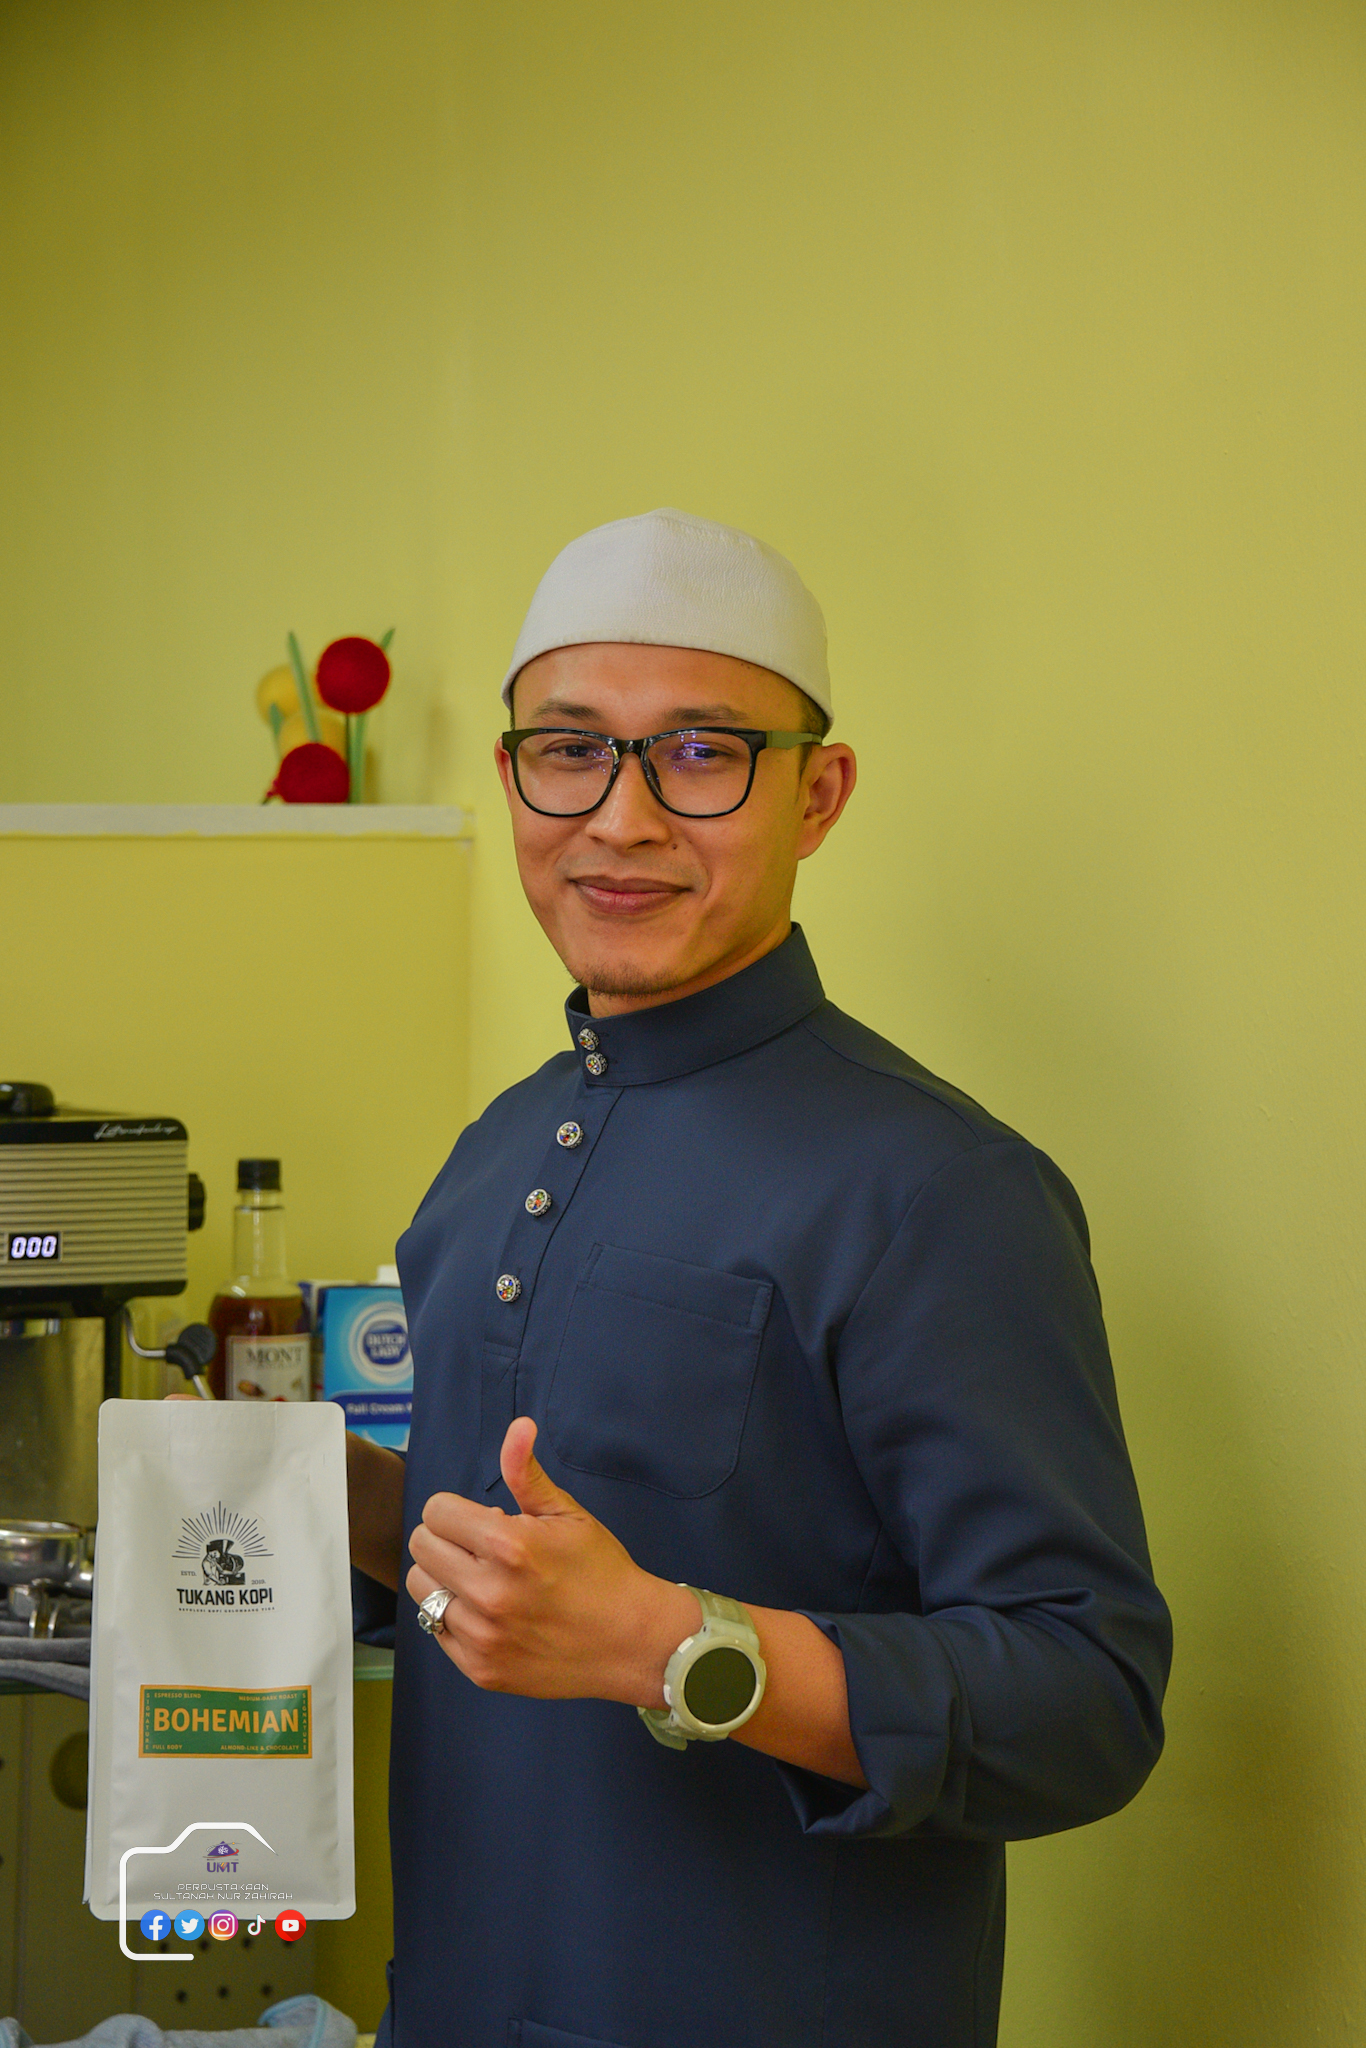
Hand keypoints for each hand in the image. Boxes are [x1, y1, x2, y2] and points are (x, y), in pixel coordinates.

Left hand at [405, 1418, 695, 1705]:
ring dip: (445, 1578)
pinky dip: (454, 1616)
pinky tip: (489, 1613)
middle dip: (447, 1539)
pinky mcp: (479, 1668)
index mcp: (509, 1545)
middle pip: (421, 1546)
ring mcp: (481, 1636)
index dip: (458, 1511)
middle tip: (480, 1549)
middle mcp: (488, 1592)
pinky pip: (435, 1629)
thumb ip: (528, 1473)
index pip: (436, 1511)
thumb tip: (518, 1426)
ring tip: (482, 1580)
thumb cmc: (602, 1571)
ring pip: (422, 1589)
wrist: (632, 1641)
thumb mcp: (569, 1515)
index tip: (483, 1522)